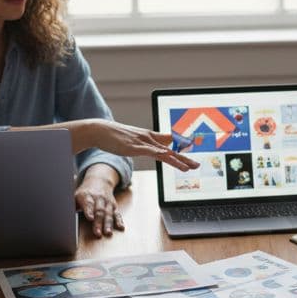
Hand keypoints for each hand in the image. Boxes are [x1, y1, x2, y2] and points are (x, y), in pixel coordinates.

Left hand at [75, 164, 124, 237]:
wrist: (99, 181)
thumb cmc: (84, 193)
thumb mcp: (75, 195)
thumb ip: (70, 205)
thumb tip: (60, 212)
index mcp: (87, 196)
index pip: (88, 203)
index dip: (89, 210)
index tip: (90, 218)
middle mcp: (98, 198)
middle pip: (99, 211)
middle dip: (99, 223)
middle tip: (98, 233)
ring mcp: (107, 202)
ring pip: (108, 213)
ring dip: (109, 224)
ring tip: (108, 233)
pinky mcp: (114, 206)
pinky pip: (117, 214)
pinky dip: (119, 221)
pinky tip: (120, 227)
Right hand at [82, 119, 198, 170]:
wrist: (99, 130)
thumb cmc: (114, 136)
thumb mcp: (134, 139)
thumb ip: (146, 142)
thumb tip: (158, 144)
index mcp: (149, 137)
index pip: (169, 144)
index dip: (181, 150)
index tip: (192, 157)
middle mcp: (149, 138)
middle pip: (170, 149)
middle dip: (184, 158)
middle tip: (197, 165)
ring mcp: (142, 142)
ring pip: (164, 152)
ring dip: (177, 160)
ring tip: (189, 167)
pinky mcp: (135, 147)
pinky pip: (151, 152)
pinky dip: (161, 154)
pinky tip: (169, 157)